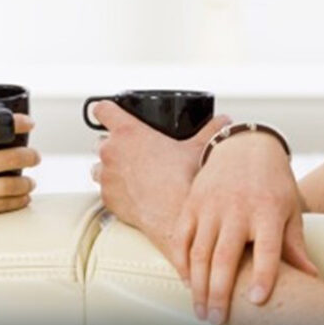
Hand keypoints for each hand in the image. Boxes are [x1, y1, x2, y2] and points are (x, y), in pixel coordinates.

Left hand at [92, 102, 230, 256]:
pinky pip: (104, 189)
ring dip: (110, 167)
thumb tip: (225, 120)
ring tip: (131, 174)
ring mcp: (106, 176)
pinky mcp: (106, 198)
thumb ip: (210, 129)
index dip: (105, 109)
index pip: (103, 110)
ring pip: (99, 166)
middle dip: (114, 144)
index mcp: (128, 132)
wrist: (175, 216)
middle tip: (133, 151)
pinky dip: (114, 189)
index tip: (109, 112)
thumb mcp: (198, 148)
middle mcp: (110, 152)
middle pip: (101, 140)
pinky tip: (132, 193)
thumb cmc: (184, 179)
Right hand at [178, 131, 318, 324]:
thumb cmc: (273, 184)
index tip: (257, 301)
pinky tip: (188, 282)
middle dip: (220, 292)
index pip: (266, 248)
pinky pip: (182, 237)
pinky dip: (181, 262)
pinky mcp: (192, 203)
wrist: (245, 146)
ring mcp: (211, 205)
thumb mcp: (290, 210)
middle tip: (217, 319)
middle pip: (226, 256)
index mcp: (268, 210)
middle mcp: (237, 208)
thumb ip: (295, 245)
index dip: (262, 275)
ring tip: (201, 310)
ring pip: (199, 251)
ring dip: (198, 285)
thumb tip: (312, 278)